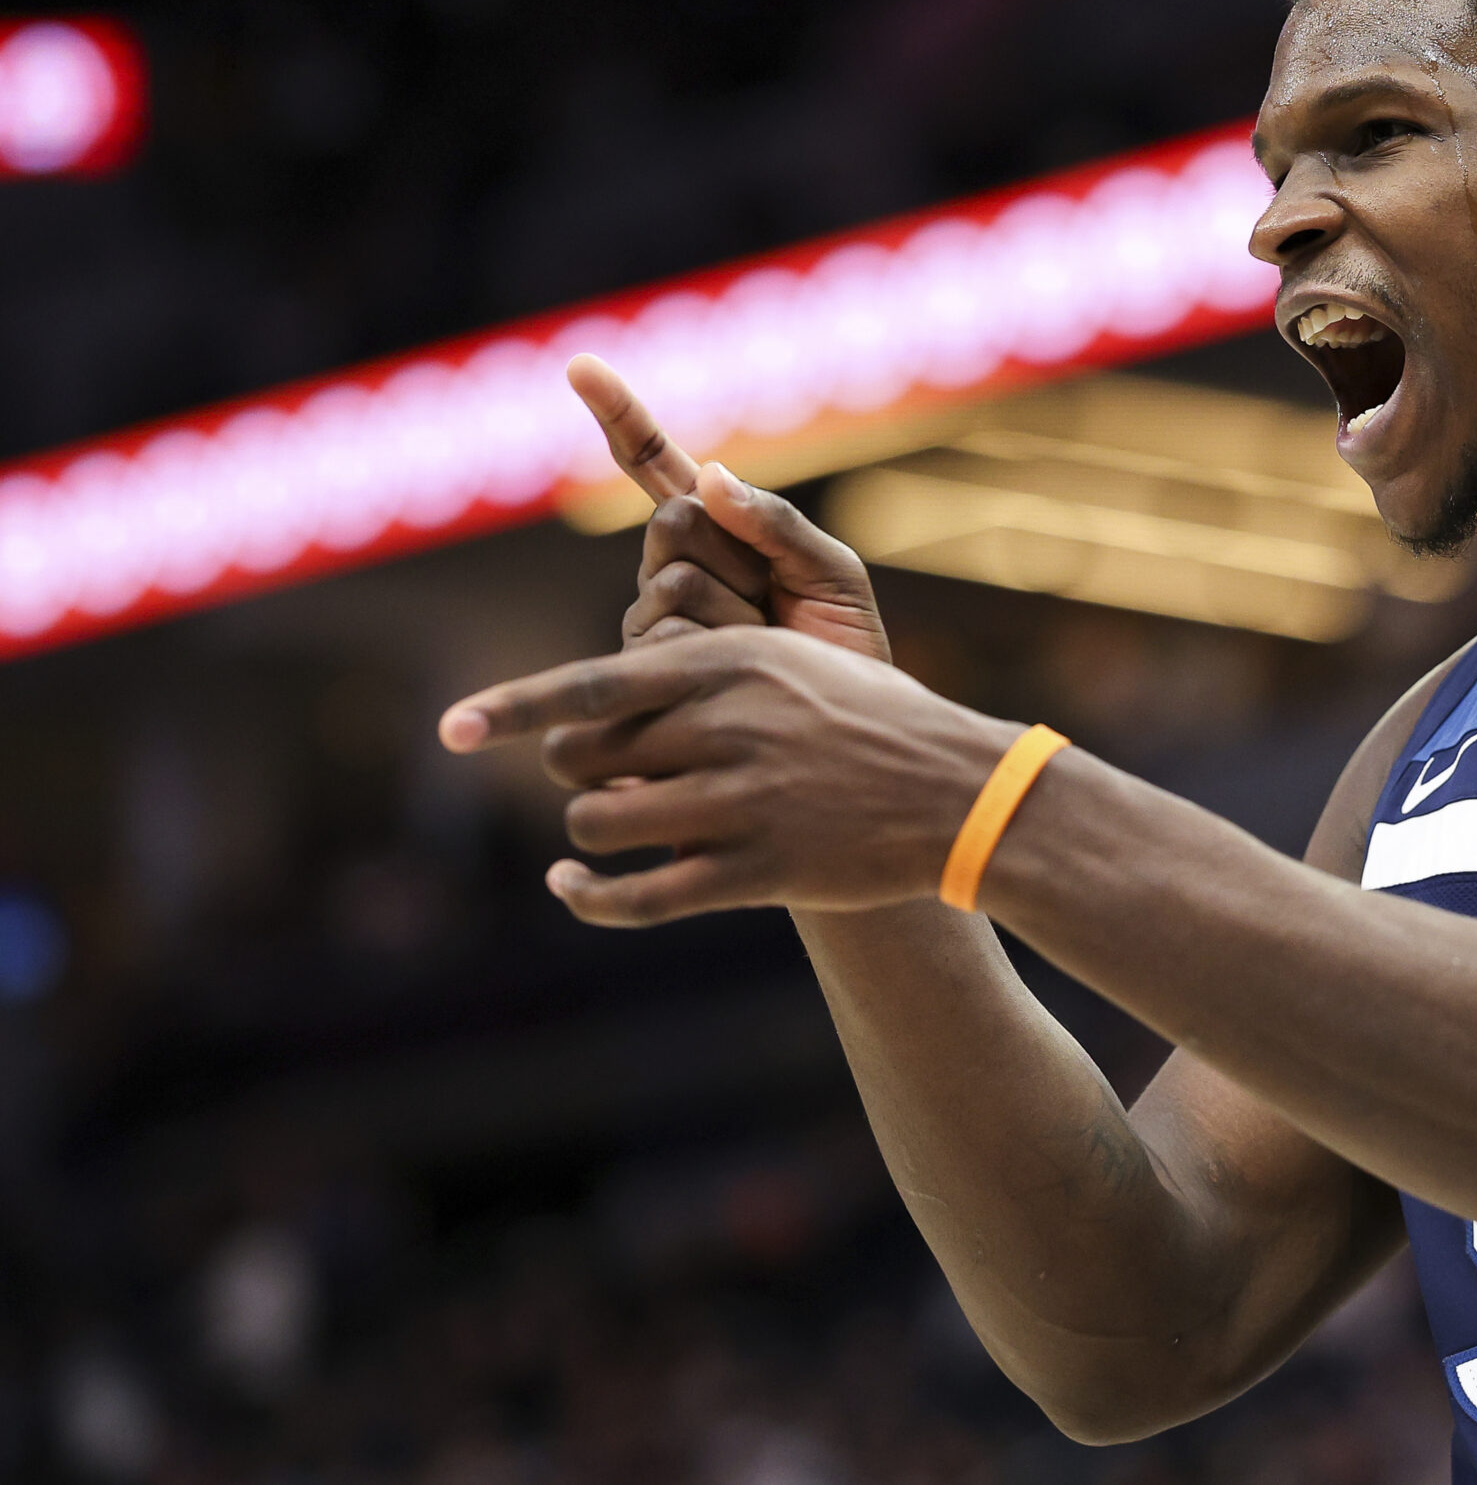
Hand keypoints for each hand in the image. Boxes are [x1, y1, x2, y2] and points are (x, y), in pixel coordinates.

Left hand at [439, 626, 1011, 924]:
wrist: (958, 791)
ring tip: (609, 826)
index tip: (449, 727)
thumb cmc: (871, 718)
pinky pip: (640, 896)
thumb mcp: (794, 653)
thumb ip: (704, 650)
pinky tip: (569, 884)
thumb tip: (615, 663)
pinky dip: (588, 896)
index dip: (510, 708)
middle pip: (584, 757)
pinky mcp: (757, 872)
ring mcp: (741, 803)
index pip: (590, 684)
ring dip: (587, 829)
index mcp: (729, 663)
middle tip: (596, 774)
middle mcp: (726, 728)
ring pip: (603, 824)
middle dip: (572, 769)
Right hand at [567, 354, 891, 660]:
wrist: (843, 746)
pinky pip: (667, 637)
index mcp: (716, 535)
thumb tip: (712, 475)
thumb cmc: (841, 655)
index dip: (622, 417)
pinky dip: (720, 654)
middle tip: (775, 604)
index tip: (581, 364)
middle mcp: (666, 572)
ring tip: (763, 651)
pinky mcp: (639, 676)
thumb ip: (780, 523)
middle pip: (674, 521)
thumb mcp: (831, 576)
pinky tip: (736, 684)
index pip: (659, 465)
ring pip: (672, 583)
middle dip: (737, 557)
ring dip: (738, 615)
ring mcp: (646, 623)